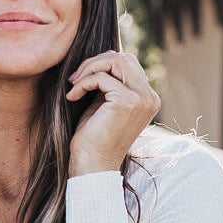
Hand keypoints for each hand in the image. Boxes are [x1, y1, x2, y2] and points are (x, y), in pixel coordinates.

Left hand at [65, 49, 160, 175]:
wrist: (92, 166)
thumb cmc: (94, 139)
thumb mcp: (105, 104)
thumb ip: (110, 82)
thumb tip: (104, 56)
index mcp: (148, 99)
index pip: (129, 64)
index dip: (103, 64)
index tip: (81, 78)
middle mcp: (149, 98)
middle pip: (124, 57)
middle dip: (96, 62)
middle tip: (75, 78)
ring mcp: (141, 99)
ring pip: (116, 60)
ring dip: (90, 68)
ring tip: (74, 84)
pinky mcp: (127, 102)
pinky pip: (102, 77)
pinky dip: (83, 83)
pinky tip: (72, 96)